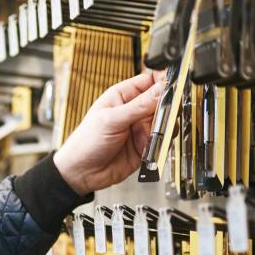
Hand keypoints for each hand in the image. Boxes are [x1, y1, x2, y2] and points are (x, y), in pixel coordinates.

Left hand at [53, 70, 167, 195]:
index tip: (173, 89)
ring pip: (166, 122)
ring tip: (154, 135)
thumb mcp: (112, 120)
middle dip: (167, 109)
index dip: (163, 82)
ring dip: (164, 128)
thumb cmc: (86, 142)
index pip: (150, 81)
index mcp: (122, 96)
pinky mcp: (145, 145)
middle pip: (162, 102)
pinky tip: (152, 147)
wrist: (81, 173)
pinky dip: (162, 143)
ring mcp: (140, 128)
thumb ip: (139, 106)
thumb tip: (162, 89)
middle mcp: (134, 110)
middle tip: (165, 116)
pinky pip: (163, 141)